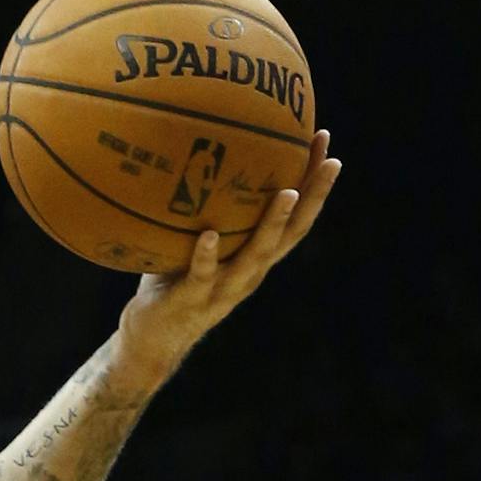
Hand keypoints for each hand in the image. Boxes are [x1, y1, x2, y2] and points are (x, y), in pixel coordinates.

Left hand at [113, 130, 342, 390]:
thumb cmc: (172, 282)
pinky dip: (205, 256)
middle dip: (313, 196)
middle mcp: (250, 272)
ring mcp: (223, 289)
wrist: (151, 339)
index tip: (323, 141)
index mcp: (254, 257)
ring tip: (286, 193)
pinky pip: (201, 275)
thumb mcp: (191, 242)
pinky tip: (207, 234)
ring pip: (256, 255)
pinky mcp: (192, 300)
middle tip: (329, 159)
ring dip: (273, 224)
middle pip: (292, 233)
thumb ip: (200, 211)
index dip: (313, 182)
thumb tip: (191, 155)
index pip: (295, 217)